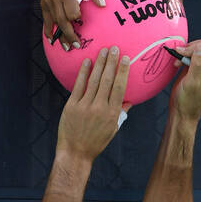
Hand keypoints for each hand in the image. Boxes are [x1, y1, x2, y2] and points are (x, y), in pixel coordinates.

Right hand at [39, 0, 105, 47]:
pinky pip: (46, 20)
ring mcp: (48, 2)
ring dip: (60, 36)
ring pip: (54, 23)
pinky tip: (52, 40)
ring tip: (66, 47)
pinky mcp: (44, 4)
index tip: (81, 21)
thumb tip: (103, 5)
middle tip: (77, 45)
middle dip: (69, 35)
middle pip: (62, 21)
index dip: (76, 18)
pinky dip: (48, 31)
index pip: (71, 12)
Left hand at [56, 46, 131, 161]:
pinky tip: (87, 62)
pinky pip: (79, 86)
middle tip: (114, 48)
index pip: (119, 87)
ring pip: (94, 80)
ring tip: (103, 51)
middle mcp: (99, 108)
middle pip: (107, 80)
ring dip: (99, 64)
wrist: (75, 153)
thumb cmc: (96, 142)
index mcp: (112, 114)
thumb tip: (129, 101)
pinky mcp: (72, 106)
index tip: (125, 58)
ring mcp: (85, 106)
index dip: (122, 71)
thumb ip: (120, 113)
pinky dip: (83, 73)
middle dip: (111, 62)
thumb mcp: (112, 130)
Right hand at [169, 37, 200, 121]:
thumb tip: (200, 47)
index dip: (192, 49)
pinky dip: (185, 56)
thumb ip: (198, 64)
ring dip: (186, 53)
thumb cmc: (188, 100)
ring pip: (198, 48)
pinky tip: (179, 64)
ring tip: (178, 63)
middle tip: (179, 59)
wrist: (182, 112)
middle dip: (190, 49)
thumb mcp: (193, 82)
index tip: (179, 54)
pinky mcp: (198, 68)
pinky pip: (193, 54)